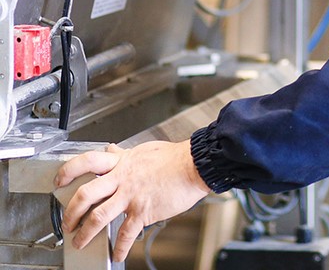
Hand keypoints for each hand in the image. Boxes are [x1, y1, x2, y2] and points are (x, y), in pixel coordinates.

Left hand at [54, 140, 211, 261]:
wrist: (193, 166)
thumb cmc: (173, 158)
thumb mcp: (143, 150)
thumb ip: (124, 154)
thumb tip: (111, 149)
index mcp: (121, 162)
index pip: (87, 161)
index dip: (69, 171)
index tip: (59, 180)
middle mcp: (122, 178)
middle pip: (85, 194)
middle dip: (71, 212)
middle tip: (67, 222)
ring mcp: (131, 195)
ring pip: (98, 217)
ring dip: (85, 233)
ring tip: (81, 241)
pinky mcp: (142, 211)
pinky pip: (125, 234)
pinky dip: (119, 247)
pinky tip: (117, 253)